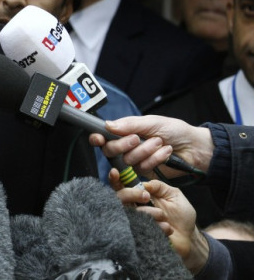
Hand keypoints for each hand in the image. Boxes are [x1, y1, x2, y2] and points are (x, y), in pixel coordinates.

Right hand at [88, 115, 213, 178]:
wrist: (196, 148)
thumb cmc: (175, 131)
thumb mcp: (152, 122)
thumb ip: (129, 124)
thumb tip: (107, 125)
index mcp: (126, 131)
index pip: (104, 136)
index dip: (97, 138)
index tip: (98, 138)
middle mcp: (128, 146)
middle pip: (110, 150)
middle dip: (123, 144)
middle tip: (137, 138)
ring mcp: (136, 160)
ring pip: (127, 159)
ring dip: (145, 150)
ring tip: (160, 143)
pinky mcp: (146, 172)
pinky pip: (142, 167)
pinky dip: (155, 158)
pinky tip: (166, 153)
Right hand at [118, 179, 206, 274]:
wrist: (189, 238)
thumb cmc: (181, 215)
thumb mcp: (174, 194)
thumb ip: (159, 186)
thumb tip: (144, 184)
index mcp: (140, 196)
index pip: (122, 186)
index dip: (115, 179)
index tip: (115, 173)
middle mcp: (134, 208)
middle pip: (119, 197)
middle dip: (131, 193)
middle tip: (147, 196)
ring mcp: (135, 222)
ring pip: (132, 213)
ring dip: (151, 212)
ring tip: (165, 217)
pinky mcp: (140, 235)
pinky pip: (140, 227)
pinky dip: (158, 226)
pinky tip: (167, 228)